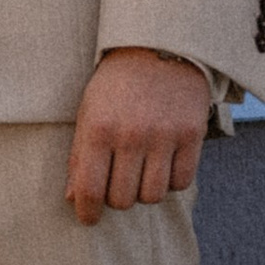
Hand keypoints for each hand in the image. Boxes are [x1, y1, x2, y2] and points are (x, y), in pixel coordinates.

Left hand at [66, 50, 207, 220]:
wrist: (159, 46)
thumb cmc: (116, 84)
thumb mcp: (88, 111)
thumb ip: (79, 156)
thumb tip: (73, 198)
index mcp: (98, 128)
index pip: (90, 189)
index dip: (87, 212)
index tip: (89, 217)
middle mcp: (131, 135)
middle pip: (122, 199)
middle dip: (117, 198)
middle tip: (117, 182)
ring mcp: (164, 136)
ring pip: (153, 196)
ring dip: (144, 191)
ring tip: (140, 172)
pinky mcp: (192, 135)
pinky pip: (181, 182)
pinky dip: (171, 181)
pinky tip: (163, 163)